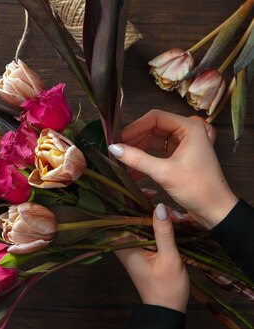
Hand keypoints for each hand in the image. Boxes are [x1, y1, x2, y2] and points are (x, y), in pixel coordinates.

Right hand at [108, 109, 237, 228]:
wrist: (215, 210)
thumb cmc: (197, 188)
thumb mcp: (164, 173)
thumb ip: (137, 159)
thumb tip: (113, 148)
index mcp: (189, 128)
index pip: (155, 117)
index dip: (134, 127)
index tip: (117, 138)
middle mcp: (187, 132)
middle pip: (153, 127)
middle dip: (134, 139)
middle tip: (116, 149)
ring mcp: (183, 144)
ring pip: (153, 140)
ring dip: (138, 149)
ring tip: (121, 159)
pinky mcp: (179, 156)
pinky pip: (157, 152)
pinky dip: (145, 159)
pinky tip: (131, 170)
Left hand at [115, 203, 189, 312]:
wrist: (166, 310)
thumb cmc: (166, 288)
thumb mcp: (169, 258)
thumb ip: (163, 232)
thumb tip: (159, 206)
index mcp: (124, 246)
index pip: (119, 216)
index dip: (130, 200)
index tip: (148, 192)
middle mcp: (124, 244)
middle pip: (129, 217)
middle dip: (144, 205)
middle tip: (161, 201)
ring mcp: (132, 247)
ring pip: (139, 223)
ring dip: (153, 215)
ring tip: (170, 212)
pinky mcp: (142, 250)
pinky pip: (145, 231)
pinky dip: (156, 224)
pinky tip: (170, 220)